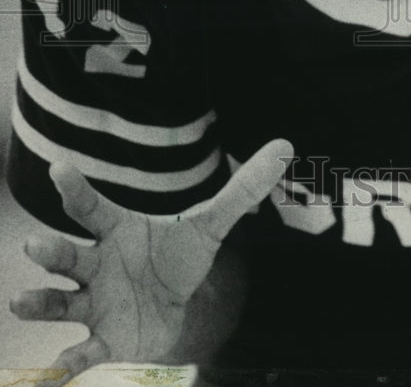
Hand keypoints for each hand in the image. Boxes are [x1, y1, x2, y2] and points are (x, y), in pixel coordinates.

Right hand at [10, 137, 292, 386]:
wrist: (172, 306)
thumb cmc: (178, 257)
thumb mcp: (212, 224)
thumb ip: (244, 189)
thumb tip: (286, 146)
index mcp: (118, 231)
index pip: (93, 206)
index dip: (77, 188)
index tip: (60, 168)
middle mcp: (97, 265)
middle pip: (69, 254)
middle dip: (51, 251)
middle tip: (33, 246)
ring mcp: (94, 304)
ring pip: (60, 301)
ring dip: (40, 303)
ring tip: (21, 302)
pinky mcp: (102, 340)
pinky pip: (76, 355)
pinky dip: (57, 370)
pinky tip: (41, 381)